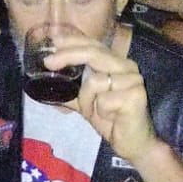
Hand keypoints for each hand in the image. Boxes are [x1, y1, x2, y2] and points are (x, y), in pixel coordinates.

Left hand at [47, 31, 155, 166]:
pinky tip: (111, 117)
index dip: (73, 39)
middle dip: (68, 55)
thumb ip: (72, 90)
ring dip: (87, 101)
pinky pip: (104, 100)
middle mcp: (127, 67)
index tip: (54, 37)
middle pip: (94, 53)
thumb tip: (46, 84)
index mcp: (117, 64)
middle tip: (48, 62)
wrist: (134, 144)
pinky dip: (100, 111)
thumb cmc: (112, 120)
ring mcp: (133, 80)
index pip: (94, 45)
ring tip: (95, 112)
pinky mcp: (136, 96)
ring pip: (95, 81)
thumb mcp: (87, 102)